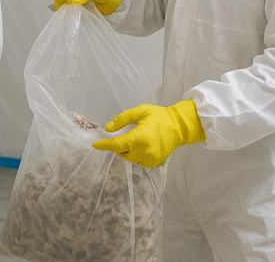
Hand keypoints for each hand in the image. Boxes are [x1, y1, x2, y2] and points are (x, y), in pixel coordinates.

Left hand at [91, 99, 205, 167]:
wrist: (179, 126)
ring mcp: (151, 159)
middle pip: (122, 154)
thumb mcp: (139, 112)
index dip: (104, 145)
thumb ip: (122, 120)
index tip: (95, 145)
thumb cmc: (159, 116)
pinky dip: (135, 156)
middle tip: (122, 135)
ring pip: (130, 159)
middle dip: (118, 146)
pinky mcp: (155, 162)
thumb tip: (108, 129)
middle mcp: (144, 151)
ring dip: (126, 152)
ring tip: (132, 140)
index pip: (116, 145)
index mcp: (139, 138)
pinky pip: (139, 162)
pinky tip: (139, 146)